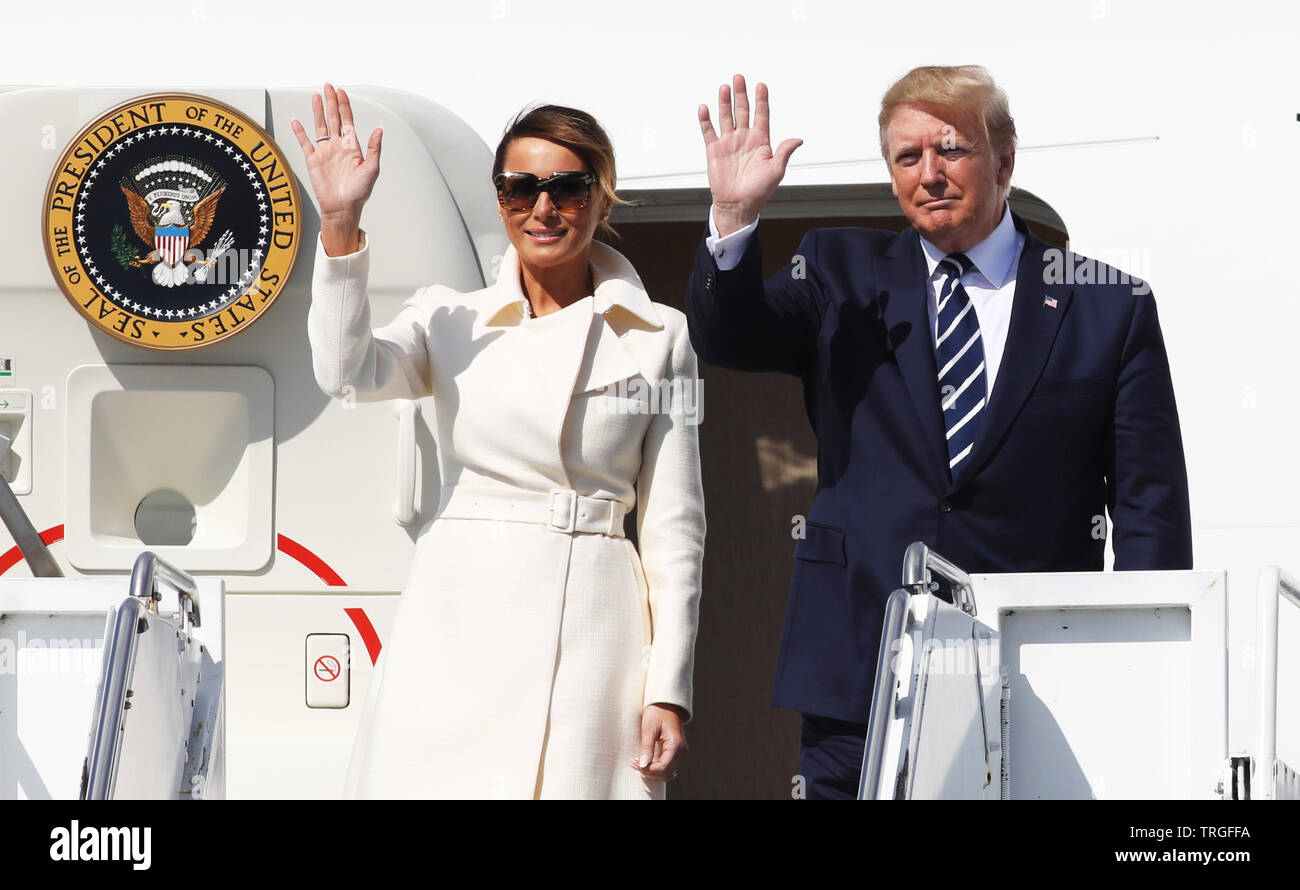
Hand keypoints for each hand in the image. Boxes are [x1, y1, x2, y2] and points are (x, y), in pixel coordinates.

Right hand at [290, 83, 382, 255]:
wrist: (343, 208)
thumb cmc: (359, 193)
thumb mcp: (372, 169)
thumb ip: (374, 148)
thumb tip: (379, 129)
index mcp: (352, 147)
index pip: (347, 121)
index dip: (345, 106)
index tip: (342, 92)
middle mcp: (338, 146)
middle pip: (333, 119)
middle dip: (331, 102)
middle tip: (328, 86)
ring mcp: (325, 152)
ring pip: (320, 126)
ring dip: (318, 111)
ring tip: (316, 96)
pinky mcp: (313, 161)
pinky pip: (305, 143)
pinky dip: (300, 132)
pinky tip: (296, 121)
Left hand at [633, 703, 687, 781]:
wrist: (667, 704)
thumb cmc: (658, 712)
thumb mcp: (649, 728)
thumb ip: (647, 747)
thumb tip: (643, 764)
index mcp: (676, 745)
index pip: (663, 768)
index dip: (648, 769)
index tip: (635, 763)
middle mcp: (682, 752)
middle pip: (666, 773)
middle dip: (650, 772)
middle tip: (635, 763)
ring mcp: (681, 753)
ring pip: (668, 773)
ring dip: (653, 772)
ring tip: (639, 763)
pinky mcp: (677, 753)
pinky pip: (668, 767)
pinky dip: (657, 768)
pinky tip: (647, 761)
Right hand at [698, 74, 802, 235]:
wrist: (738, 206)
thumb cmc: (759, 191)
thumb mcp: (776, 171)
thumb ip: (784, 152)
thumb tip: (798, 139)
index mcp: (760, 141)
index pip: (761, 115)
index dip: (761, 100)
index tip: (761, 85)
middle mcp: (744, 139)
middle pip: (742, 110)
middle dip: (741, 94)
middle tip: (739, 78)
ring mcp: (729, 143)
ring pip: (726, 117)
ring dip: (724, 102)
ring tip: (724, 87)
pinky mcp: (714, 151)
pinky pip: (709, 131)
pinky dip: (706, 120)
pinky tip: (705, 108)